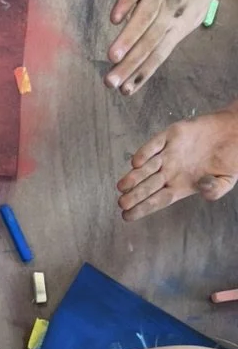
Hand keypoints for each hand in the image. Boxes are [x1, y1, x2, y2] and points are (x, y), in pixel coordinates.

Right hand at [105, 0, 223, 95]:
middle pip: (149, 41)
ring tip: (112, 57)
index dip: (142, 73)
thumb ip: (164, 35)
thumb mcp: (187, 17)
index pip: (158, 54)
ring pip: (144, 17)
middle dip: (130, 63)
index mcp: (178, 26)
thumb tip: (139, 59)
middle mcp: (171, 11)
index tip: (125, 91)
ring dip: (129, 38)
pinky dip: (127, 2)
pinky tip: (115, 19)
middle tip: (111, 81)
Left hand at [117, 108, 237, 219]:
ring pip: (147, 167)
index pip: (157, 200)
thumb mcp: (227, 180)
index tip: (127, 216)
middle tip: (122, 203)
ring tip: (122, 186)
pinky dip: (145, 151)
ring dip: (134, 176)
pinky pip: (155, 144)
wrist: (236, 132)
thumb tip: (203, 188)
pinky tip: (136, 162)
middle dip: (134, 195)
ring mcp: (170, 153)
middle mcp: (171, 171)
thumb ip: (216, 189)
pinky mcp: (172, 134)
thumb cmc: (229, 159)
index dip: (142, 208)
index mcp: (180, 186)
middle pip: (148, 185)